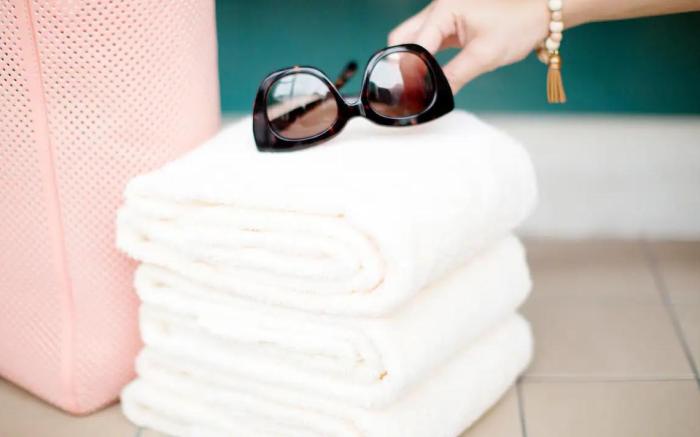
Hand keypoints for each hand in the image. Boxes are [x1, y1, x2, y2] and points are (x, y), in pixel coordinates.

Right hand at [389, 0, 550, 92]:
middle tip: (410, 88)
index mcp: (444, 9)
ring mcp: (442, 16)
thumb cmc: (518, 24)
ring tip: (420, 85)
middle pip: (402, 38)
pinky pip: (427, 42)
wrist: (538, 14)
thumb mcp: (484, 56)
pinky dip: (424, 59)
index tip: (410, 93)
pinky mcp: (448, 26)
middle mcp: (438, 9)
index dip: (411, 71)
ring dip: (413, 62)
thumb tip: (435, 96)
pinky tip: (430, 75)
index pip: (414, 44)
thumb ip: (454, 76)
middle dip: (401, 63)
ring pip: (412, 40)